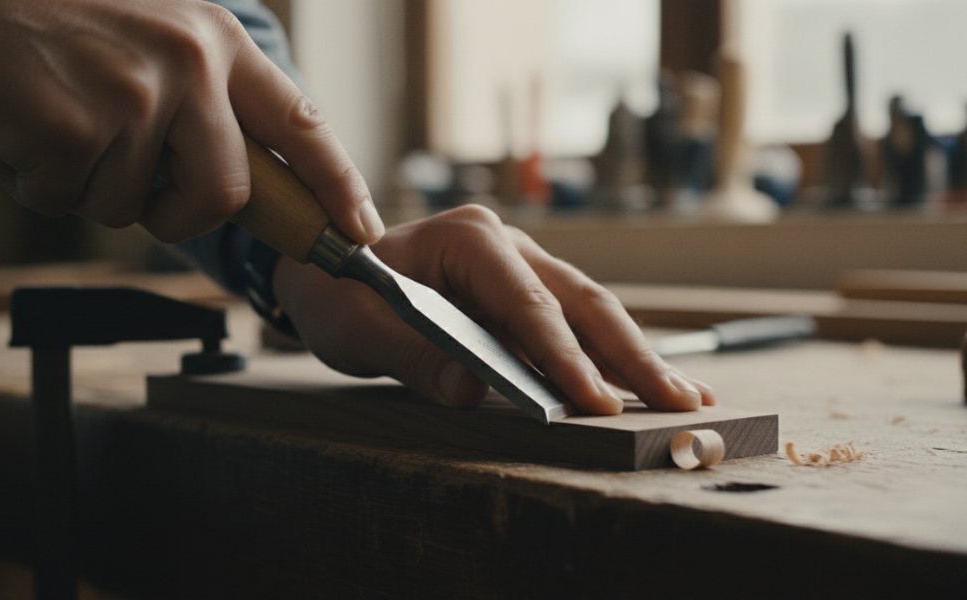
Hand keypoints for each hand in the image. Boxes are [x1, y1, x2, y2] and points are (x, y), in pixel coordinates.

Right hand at [0, 0, 382, 243]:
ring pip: (133, 207)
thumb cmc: (54, 12)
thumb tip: (242, 178)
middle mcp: (188, 66)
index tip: (358, 229)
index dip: (337, 184)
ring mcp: (133, 96)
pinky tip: (20, 122)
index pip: (301, 124)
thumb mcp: (155, 29)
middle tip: (145, 197)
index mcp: (217, 43)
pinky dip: (38, 180)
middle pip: (225, 195)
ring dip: (89, 185)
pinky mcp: (75, 128)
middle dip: (183, 215)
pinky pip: (69, 199)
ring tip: (57, 119)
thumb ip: (206, 94)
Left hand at [273, 205, 714, 414]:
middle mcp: (504, 243)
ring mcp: (519, 263)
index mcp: (468, 238)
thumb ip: (411, 355)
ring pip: (590, 309)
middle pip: (582, 300)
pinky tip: (641, 382)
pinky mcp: (521, 289)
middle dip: (631, 354)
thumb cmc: (338, 291)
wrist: (326, 267)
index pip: (528, 302)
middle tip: (679, 401)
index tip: (596, 402)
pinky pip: (572, 322)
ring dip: (634, 356)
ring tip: (684, 396)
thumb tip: (472, 391)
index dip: (564, 355)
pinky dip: (607, 355)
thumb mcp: (355, 326)